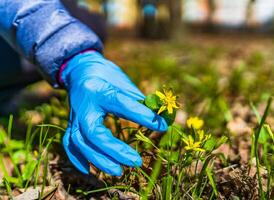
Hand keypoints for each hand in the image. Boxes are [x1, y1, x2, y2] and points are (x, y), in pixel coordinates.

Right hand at [60, 51, 167, 175]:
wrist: (79, 70)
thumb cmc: (105, 75)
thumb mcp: (122, 82)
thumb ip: (137, 101)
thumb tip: (156, 119)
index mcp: (99, 90)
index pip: (121, 104)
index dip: (142, 116)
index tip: (161, 126)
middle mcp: (84, 105)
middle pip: (94, 133)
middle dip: (115, 151)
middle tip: (136, 162)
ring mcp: (74, 116)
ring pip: (80, 143)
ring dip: (99, 160)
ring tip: (118, 171)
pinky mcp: (70, 124)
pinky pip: (69, 144)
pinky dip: (77, 159)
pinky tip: (89, 171)